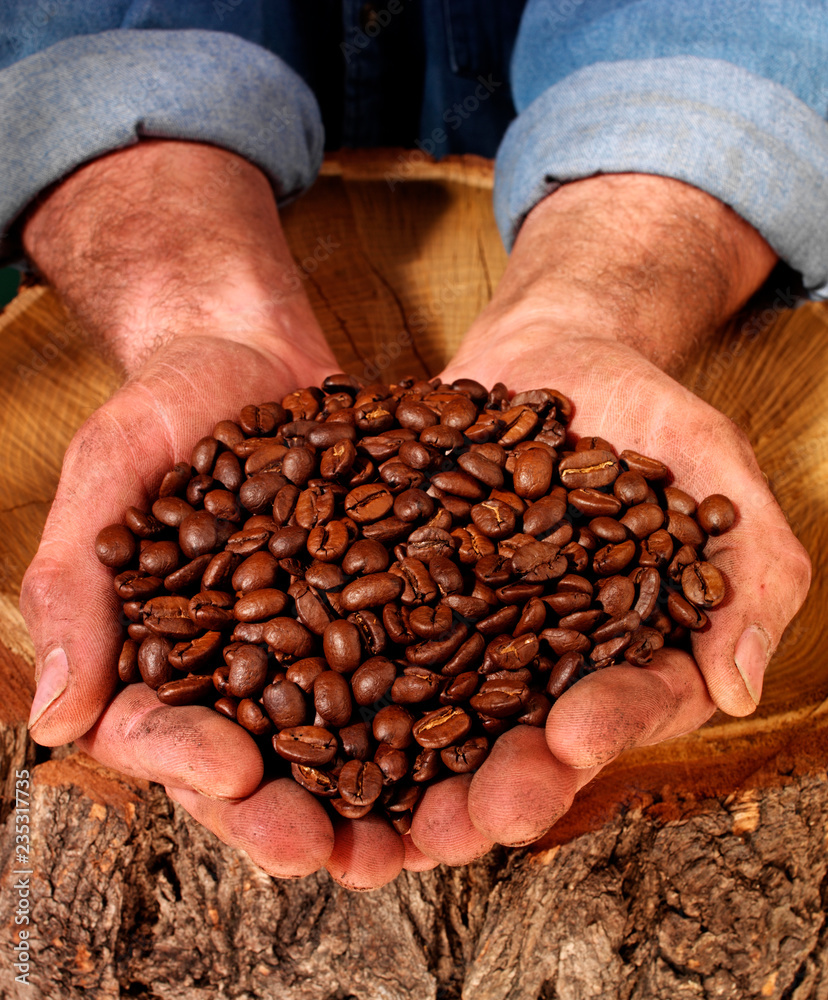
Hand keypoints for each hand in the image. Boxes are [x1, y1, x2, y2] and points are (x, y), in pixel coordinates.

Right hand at [19, 140, 406, 886]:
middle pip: (258, 764)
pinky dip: (437, 704)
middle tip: (330, 850)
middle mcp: (241, 668)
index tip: (231, 770)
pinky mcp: (380, 611)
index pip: (160, 733)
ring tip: (415, 835)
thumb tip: (56, 723)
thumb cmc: (166, 410)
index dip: (188, 762)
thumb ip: (73, 584)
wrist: (252, 354)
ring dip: (374, 795)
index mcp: (160, 656)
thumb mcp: (109, 474)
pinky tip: (478, 736)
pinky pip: (409, 664)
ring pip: (340, 738)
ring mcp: (315, 644)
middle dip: (288, 811)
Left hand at [400, 175, 810, 856]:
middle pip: (520, 741)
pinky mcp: (404, 594)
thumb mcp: (714, 471)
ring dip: (398, 772)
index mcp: (627, 650)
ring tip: (363, 810)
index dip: (605, 727)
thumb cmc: (649, 412)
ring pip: (435, 715)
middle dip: (490, 790)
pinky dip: (333, 670)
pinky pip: (368, 635)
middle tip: (458, 827)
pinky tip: (293, 701)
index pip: (624, 705)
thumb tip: (740, 690)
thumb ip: (751, 569)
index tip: (575, 739)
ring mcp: (466, 631)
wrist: (555, 356)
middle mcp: (541, 659)